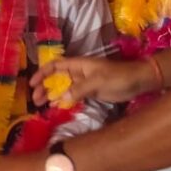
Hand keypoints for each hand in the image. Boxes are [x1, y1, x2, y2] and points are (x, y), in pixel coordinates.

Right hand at [30, 56, 156, 105]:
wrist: (137, 81)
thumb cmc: (118, 77)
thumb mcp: (98, 82)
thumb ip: (79, 89)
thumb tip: (61, 98)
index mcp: (78, 64)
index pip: (55, 65)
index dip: (42, 73)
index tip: (32, 84)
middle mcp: (78, 72)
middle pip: (56, 77)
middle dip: (44, 86)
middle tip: (36, 100)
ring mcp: (84, 82)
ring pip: (63, 87)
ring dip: (52, 94)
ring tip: (42, 104)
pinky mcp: (90, 92)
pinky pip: (72, 95)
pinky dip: (63, 100)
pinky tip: (57, 106)